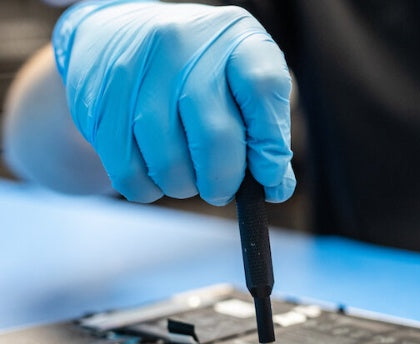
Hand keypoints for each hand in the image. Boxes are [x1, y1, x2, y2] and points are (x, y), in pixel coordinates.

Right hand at [52, 0, 293, 204]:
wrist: (116, 36)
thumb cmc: (200, 70)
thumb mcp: (242, 79)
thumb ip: (267, 128)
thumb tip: (276, 188)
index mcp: (233, 36)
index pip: (263, 89)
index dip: (271, 144)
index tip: (270, 176)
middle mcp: (183, 44)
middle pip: (215, 136)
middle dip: (226, 181)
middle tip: (224, 190)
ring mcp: (137, 72)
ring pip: (170, 163)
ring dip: (186, 187)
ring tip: (191, 179)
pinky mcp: (100, 103)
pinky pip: (130, 174)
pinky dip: (150, 190)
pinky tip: (158, 177)